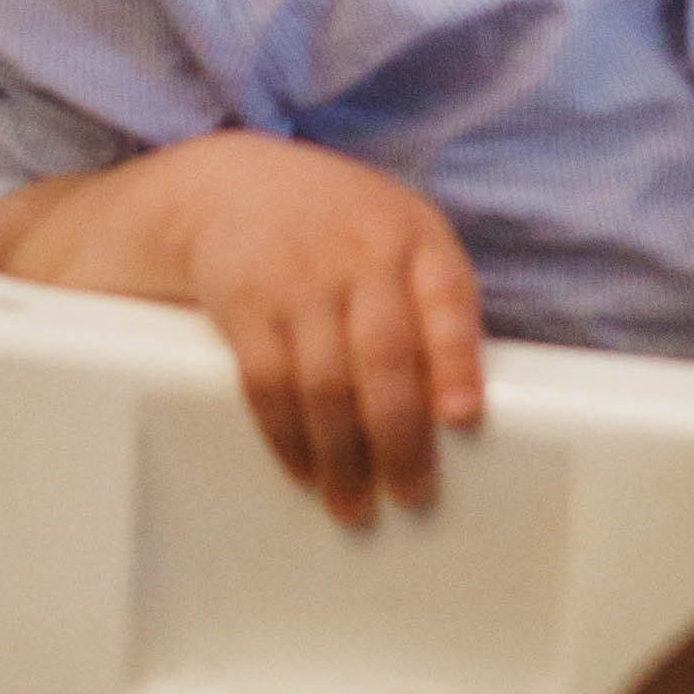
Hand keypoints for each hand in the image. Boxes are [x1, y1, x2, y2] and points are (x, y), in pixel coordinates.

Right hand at [0, 129, 484, 526]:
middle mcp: (362, 251)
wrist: (229, 186)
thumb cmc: (336, 230)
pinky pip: (269, 383)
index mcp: (414, 236)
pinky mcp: (245, 301)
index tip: (464, 418)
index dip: (457, 360)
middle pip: (386, 357)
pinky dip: (288, 438)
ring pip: (327, 383)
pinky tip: (304, 473)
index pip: (447, 298)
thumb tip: (458, 408)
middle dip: (400, 439)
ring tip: (355, 507)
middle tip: (412, 497)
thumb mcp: (395, 237)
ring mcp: (300, 275)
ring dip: (343, 457)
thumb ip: (430, 304)